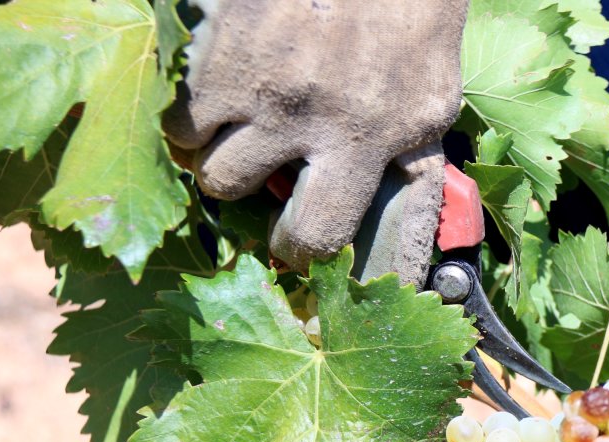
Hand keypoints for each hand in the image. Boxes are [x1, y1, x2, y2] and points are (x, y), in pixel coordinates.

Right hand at [163, 0, 467, 281]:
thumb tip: (397, 227)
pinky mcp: (222, 44)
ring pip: (194, 147)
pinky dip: (187, 108)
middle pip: (231, 187)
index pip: (316, 232)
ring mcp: (257, 77)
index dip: (297, 249)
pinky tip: (214, 94)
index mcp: (367, 139)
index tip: (291, 244)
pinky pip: (176, 104)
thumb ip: (408, 162)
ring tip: (231, 128)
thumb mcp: (432, 104)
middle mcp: (304, 115)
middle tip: (250, 170)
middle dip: (237, 186)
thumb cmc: (414, 24)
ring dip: (206, 146)